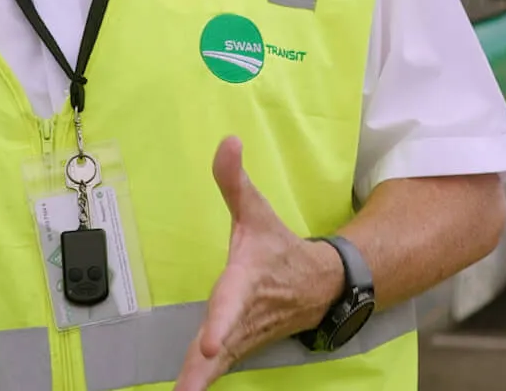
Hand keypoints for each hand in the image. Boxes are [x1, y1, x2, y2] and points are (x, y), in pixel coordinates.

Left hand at [173, 137, 343, 389]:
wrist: (318, 285)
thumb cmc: (277, 246)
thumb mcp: (255, 208)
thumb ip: (234, 178)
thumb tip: (227, 141)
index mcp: (247, 281)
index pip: (232, 302)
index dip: (221, 323)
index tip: (210, 344)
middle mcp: (245, 315)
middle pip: (224, 344)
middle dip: (205, 366)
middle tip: (187, 390)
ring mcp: (242, 336)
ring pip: (220, 364)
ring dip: (200, 381)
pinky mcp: (237, 347)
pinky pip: (217, 369)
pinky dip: (201, 382)